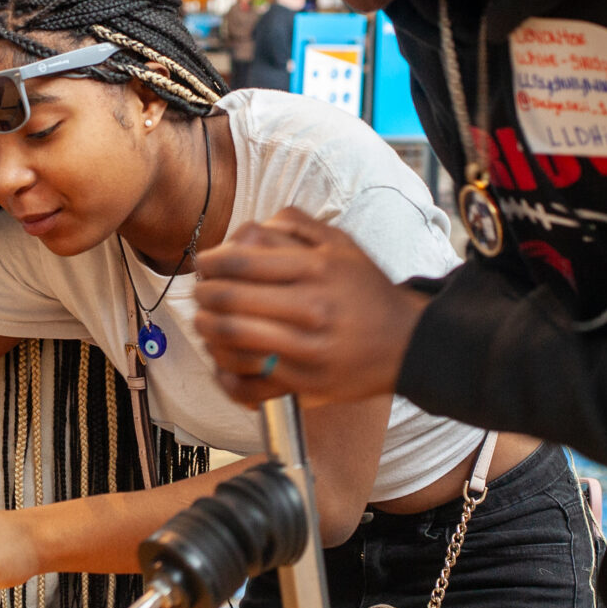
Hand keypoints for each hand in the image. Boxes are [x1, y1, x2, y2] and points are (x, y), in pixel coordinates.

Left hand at [193, 209, 429, 406]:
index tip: (204, 265)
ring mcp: (307, 348)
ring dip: (206, 329)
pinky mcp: (305, 382)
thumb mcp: (342, 244)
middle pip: (230, 300)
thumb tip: (249, 227)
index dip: (211, 263)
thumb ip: (296, 225)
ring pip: (233, 339)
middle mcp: (311, 308)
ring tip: (204, 322)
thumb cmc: (367, 291)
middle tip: (199, 294)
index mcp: (316, 269)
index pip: (241, 262)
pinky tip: (221, 361)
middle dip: (203, 295)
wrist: (407, 343)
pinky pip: (250, 379)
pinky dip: (225, 370)